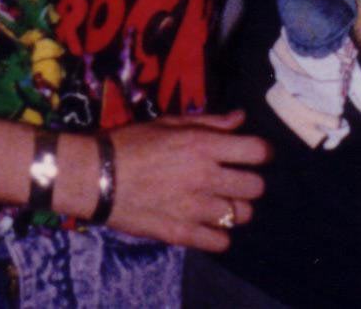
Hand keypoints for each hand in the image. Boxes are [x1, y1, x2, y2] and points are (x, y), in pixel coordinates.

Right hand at [108, 110, 269, 250]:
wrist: (98, 176)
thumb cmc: (133, 142)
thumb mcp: (171, 123)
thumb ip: (210, 122)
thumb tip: (241, 119)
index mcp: (203, 146)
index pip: (257, 152)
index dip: (262, 152)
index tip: (255, 154)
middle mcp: (205, 177)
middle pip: (255, 187)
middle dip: (249, 182)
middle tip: (235, 180)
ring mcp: (195, 208)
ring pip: (241, 216)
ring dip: (235, 208)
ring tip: (220, 202)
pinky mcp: (181, 233)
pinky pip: (220, 242)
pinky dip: (219, 234)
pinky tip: (208, 224)